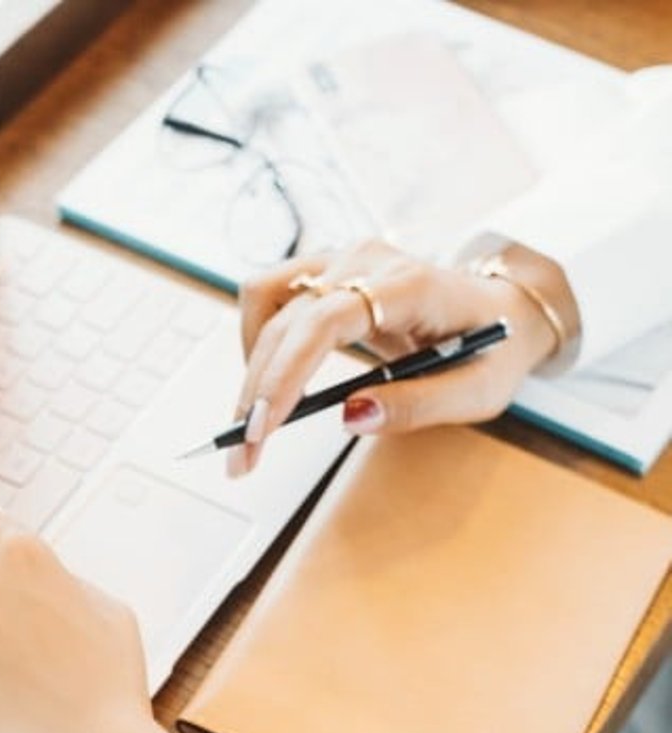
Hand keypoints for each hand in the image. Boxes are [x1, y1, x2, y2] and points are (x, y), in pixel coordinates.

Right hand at [229, 238, 577, 474]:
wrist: (506, 308)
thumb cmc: (493, 349)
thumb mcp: (476, 392)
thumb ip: (418, 406)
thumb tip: (351, 417)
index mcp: (410, 286)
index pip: (325, 322)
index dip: (285, 375)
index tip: (260, 428)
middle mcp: (368, 262)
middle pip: (285, 321)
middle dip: (255, 392)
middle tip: (244, 455)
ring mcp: (344, 259)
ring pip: (266, 301)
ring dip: (250, 364)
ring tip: (257, 419)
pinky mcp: (328, 269)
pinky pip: (271, 294)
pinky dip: (258, 339)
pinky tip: (271, 380)